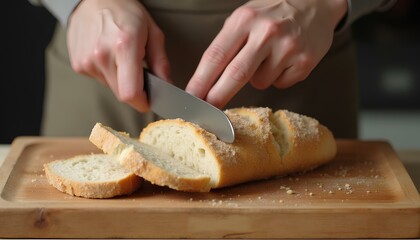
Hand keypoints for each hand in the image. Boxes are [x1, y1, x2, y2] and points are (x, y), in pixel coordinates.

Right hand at [67, 0, 169, 111]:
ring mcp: (86, 61)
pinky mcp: (78, 65)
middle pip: (122, 94)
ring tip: (122, 58)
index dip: (143, 102)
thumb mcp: (153, 32)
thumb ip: (161, 62)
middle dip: (135, 91)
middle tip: (139, 73)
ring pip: (111, 88)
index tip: (150, 99)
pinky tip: (109, 56)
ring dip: (120, 81)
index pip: (131, 93)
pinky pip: (99, 80)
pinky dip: (108, 73)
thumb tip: (167, 85)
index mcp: (124, 46)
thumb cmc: (125, 11)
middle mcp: (101, 55)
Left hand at [186, 0, 346, 107]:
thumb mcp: (245, 16)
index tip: (191, 97)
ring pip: (259, 83)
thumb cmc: (274, 12)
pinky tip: (285, 59)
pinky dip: (277, 77)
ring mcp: (287, 47)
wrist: (315, 3)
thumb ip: (228, 43)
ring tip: (268, 57)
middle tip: (208, 110)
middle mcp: (266, 32)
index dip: (200, 80)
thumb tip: (206, 79)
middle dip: (218, 96)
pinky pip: (280, 84)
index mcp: (245, 19)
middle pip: (235, 74)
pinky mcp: (304, 62)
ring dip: (257, 78)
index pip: (216, 55)